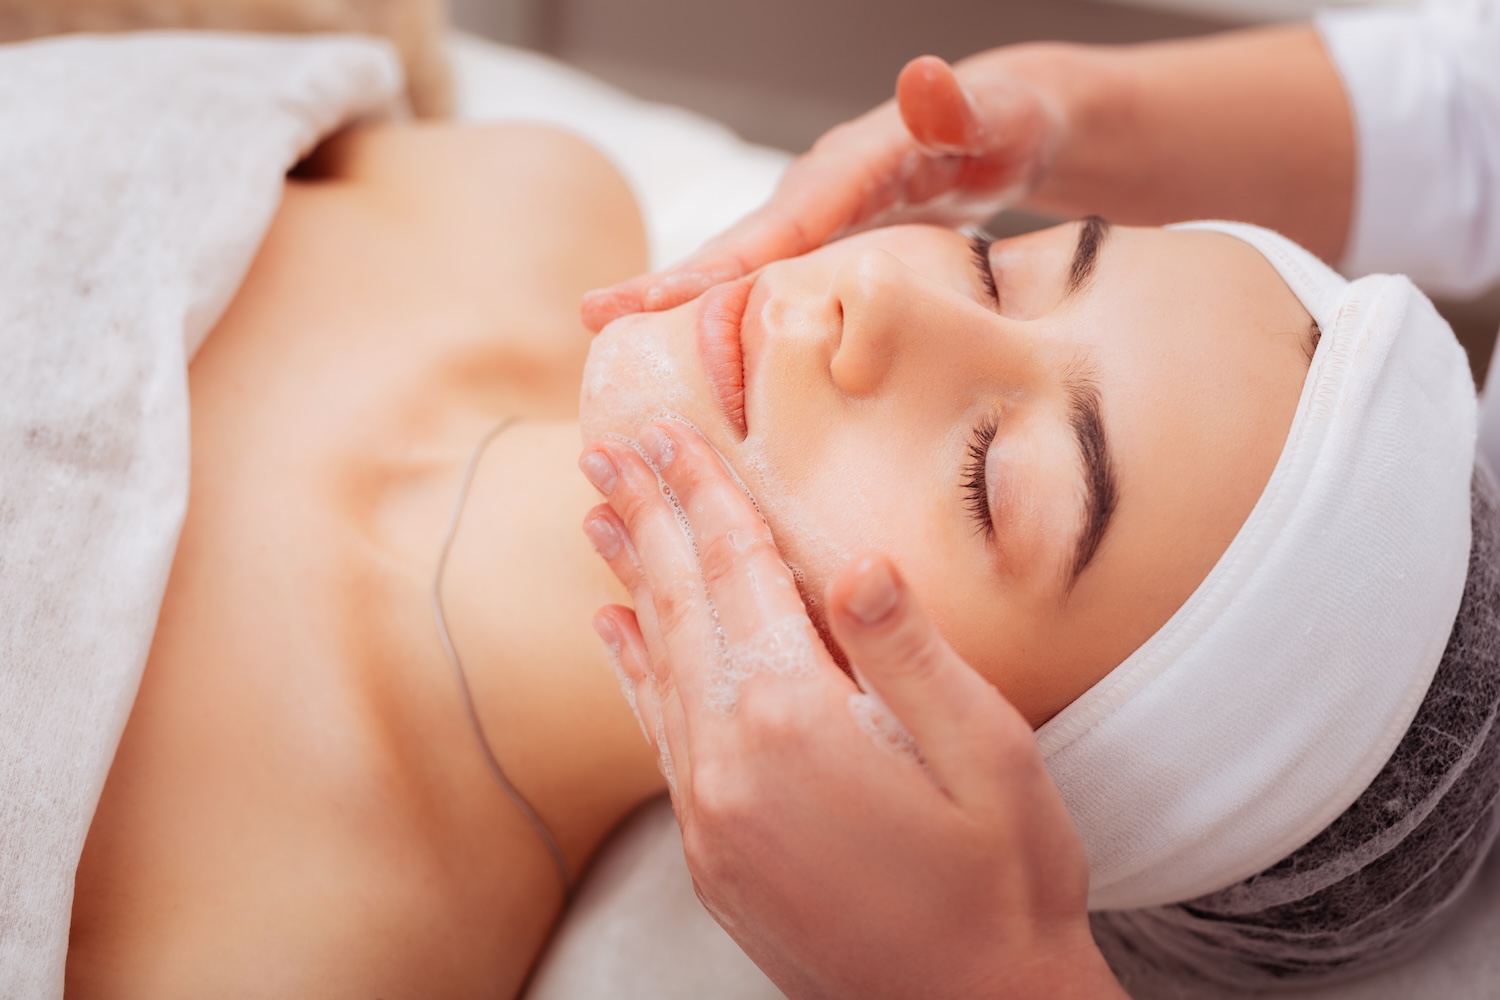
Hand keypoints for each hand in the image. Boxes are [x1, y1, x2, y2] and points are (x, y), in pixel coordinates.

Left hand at [577, 419, 1124, 998]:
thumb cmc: (1005, 883)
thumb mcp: (988, 756)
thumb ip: (909, 653)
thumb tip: (856, 561)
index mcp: (798, 720)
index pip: (739, 574)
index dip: (706, 494)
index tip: (669, 432)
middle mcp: (729, 763)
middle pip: (682, 608)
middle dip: (650, 517)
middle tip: (611, 450)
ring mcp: (709, 815)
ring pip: (657, 666)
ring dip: (632, 582)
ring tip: (602, 517)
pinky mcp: (710, 854)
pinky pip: (656, 735)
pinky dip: (634, 671)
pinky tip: (616, 631)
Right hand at [580, 50, 1071, 332]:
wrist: (1011, 126)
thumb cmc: (1013, 124)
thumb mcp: (1003, 118)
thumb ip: (960, 109)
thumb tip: (924, 74)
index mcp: (848, 171)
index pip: (775, 227)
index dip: (717, 267)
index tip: (649, 299)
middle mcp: (819, 193)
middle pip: (735, 246)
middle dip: (665, 283)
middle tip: (591, 317)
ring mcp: (820, 219)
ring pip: (742, 265)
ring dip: (682, 301)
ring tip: (612, 335)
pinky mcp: (830, 244)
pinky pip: (772, 280)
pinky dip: (731, 311)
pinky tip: (701, 350)